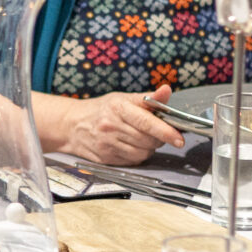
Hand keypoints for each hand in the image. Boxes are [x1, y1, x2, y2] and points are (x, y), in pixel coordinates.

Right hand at [54, 84, 181, 164]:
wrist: (72, 125)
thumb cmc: (102, 109)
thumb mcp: (124, 98)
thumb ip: (149, 98)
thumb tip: (167, 90)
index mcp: (118, 108)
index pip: (146, 122)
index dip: (165, 131)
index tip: (179, 138)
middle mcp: (111, 126)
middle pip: (147, 140)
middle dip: (159, 138)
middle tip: (157, 132)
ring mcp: (107, 144)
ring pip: (142, 152)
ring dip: (149, 148)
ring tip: (142, 138)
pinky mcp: (106, 158)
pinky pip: (133, 161)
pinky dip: (138, 155)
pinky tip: (132, 146)